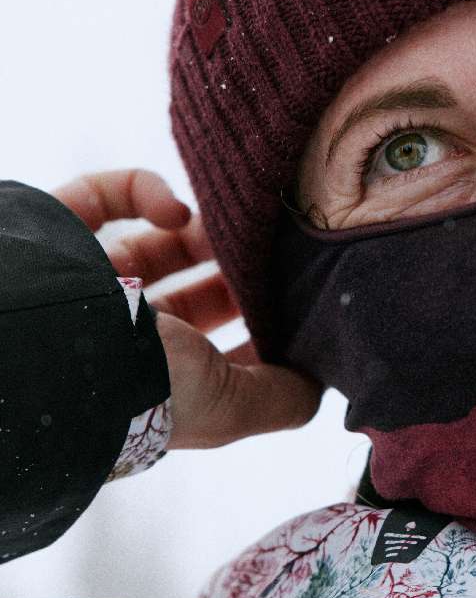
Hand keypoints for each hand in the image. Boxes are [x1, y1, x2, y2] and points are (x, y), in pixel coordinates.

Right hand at [50, 169, 320, 448]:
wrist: (37, 344)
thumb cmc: (135, 385)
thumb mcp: (223, 405)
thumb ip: (276, 400)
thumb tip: (316, 383)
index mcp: (155, 384)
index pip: (217, 361)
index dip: (258, 335)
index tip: (300, 306)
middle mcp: (118, 338)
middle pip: (191, 300)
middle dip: (238, 276)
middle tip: (282, 255)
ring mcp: (85, 283)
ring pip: (152, 248)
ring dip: (202, 234)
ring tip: (239, 227)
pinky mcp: (58, 231)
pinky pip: (102, 196)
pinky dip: (142, 191)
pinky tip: (176, 209)